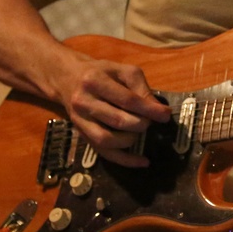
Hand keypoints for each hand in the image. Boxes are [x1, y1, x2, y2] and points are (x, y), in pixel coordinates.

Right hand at [53, 54, 170, 167]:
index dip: (149, 110)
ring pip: (108, 140)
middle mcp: (84, 102)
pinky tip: (142, 161)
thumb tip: (158, 110)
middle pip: (118, 121)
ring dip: (132, 139)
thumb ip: (141, 88)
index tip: (166, 115)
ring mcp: (80, 121)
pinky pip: (103, 152)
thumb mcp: (122, 70)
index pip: (127, 100)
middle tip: (151, 121)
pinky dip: (124, 160)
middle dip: (141, 123)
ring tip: (141, 131)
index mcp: (95, 81)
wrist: (66, 79)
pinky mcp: (81, 135)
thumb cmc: (100, 72)